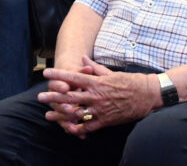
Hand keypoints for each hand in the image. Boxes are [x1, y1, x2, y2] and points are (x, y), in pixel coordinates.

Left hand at [38, 56, 156, 134]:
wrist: (147, 95)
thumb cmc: (130, 82)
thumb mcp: (111, 72)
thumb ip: (94, 67)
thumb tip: (83, 58)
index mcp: (97, 82)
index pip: (73, 77)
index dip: (58, 75)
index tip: (46, 73)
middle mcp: (96, 95)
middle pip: (70, 96)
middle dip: (54, 97)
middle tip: (40, 97)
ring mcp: (101, 109)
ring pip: (76, 113)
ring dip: (61, 115)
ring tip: (48, 116)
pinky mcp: (107, 120)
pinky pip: (89, 126)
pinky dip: (78, 129)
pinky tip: (68, 129)